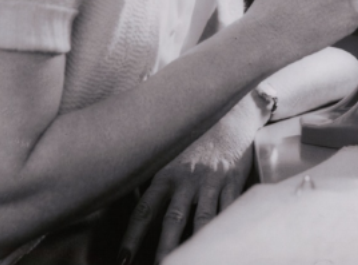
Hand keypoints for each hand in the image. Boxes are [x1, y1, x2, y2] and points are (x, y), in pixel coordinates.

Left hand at [118, 93, 265, 262]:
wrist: (231, 108)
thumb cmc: (196, 131)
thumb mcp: (170, 146)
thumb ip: (153, 170)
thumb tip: (126, 186)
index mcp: (167, 171)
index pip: (144, 209)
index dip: (132, 236)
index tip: (123, 260)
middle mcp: (187, 179)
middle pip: (172, 222)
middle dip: (163, 251)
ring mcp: (212, 181)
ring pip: (202, 222)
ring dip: (194, 247)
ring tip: (188, 262)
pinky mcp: (234, 181)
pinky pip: (229, 211)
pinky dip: (224, 230)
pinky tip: (221, 246)